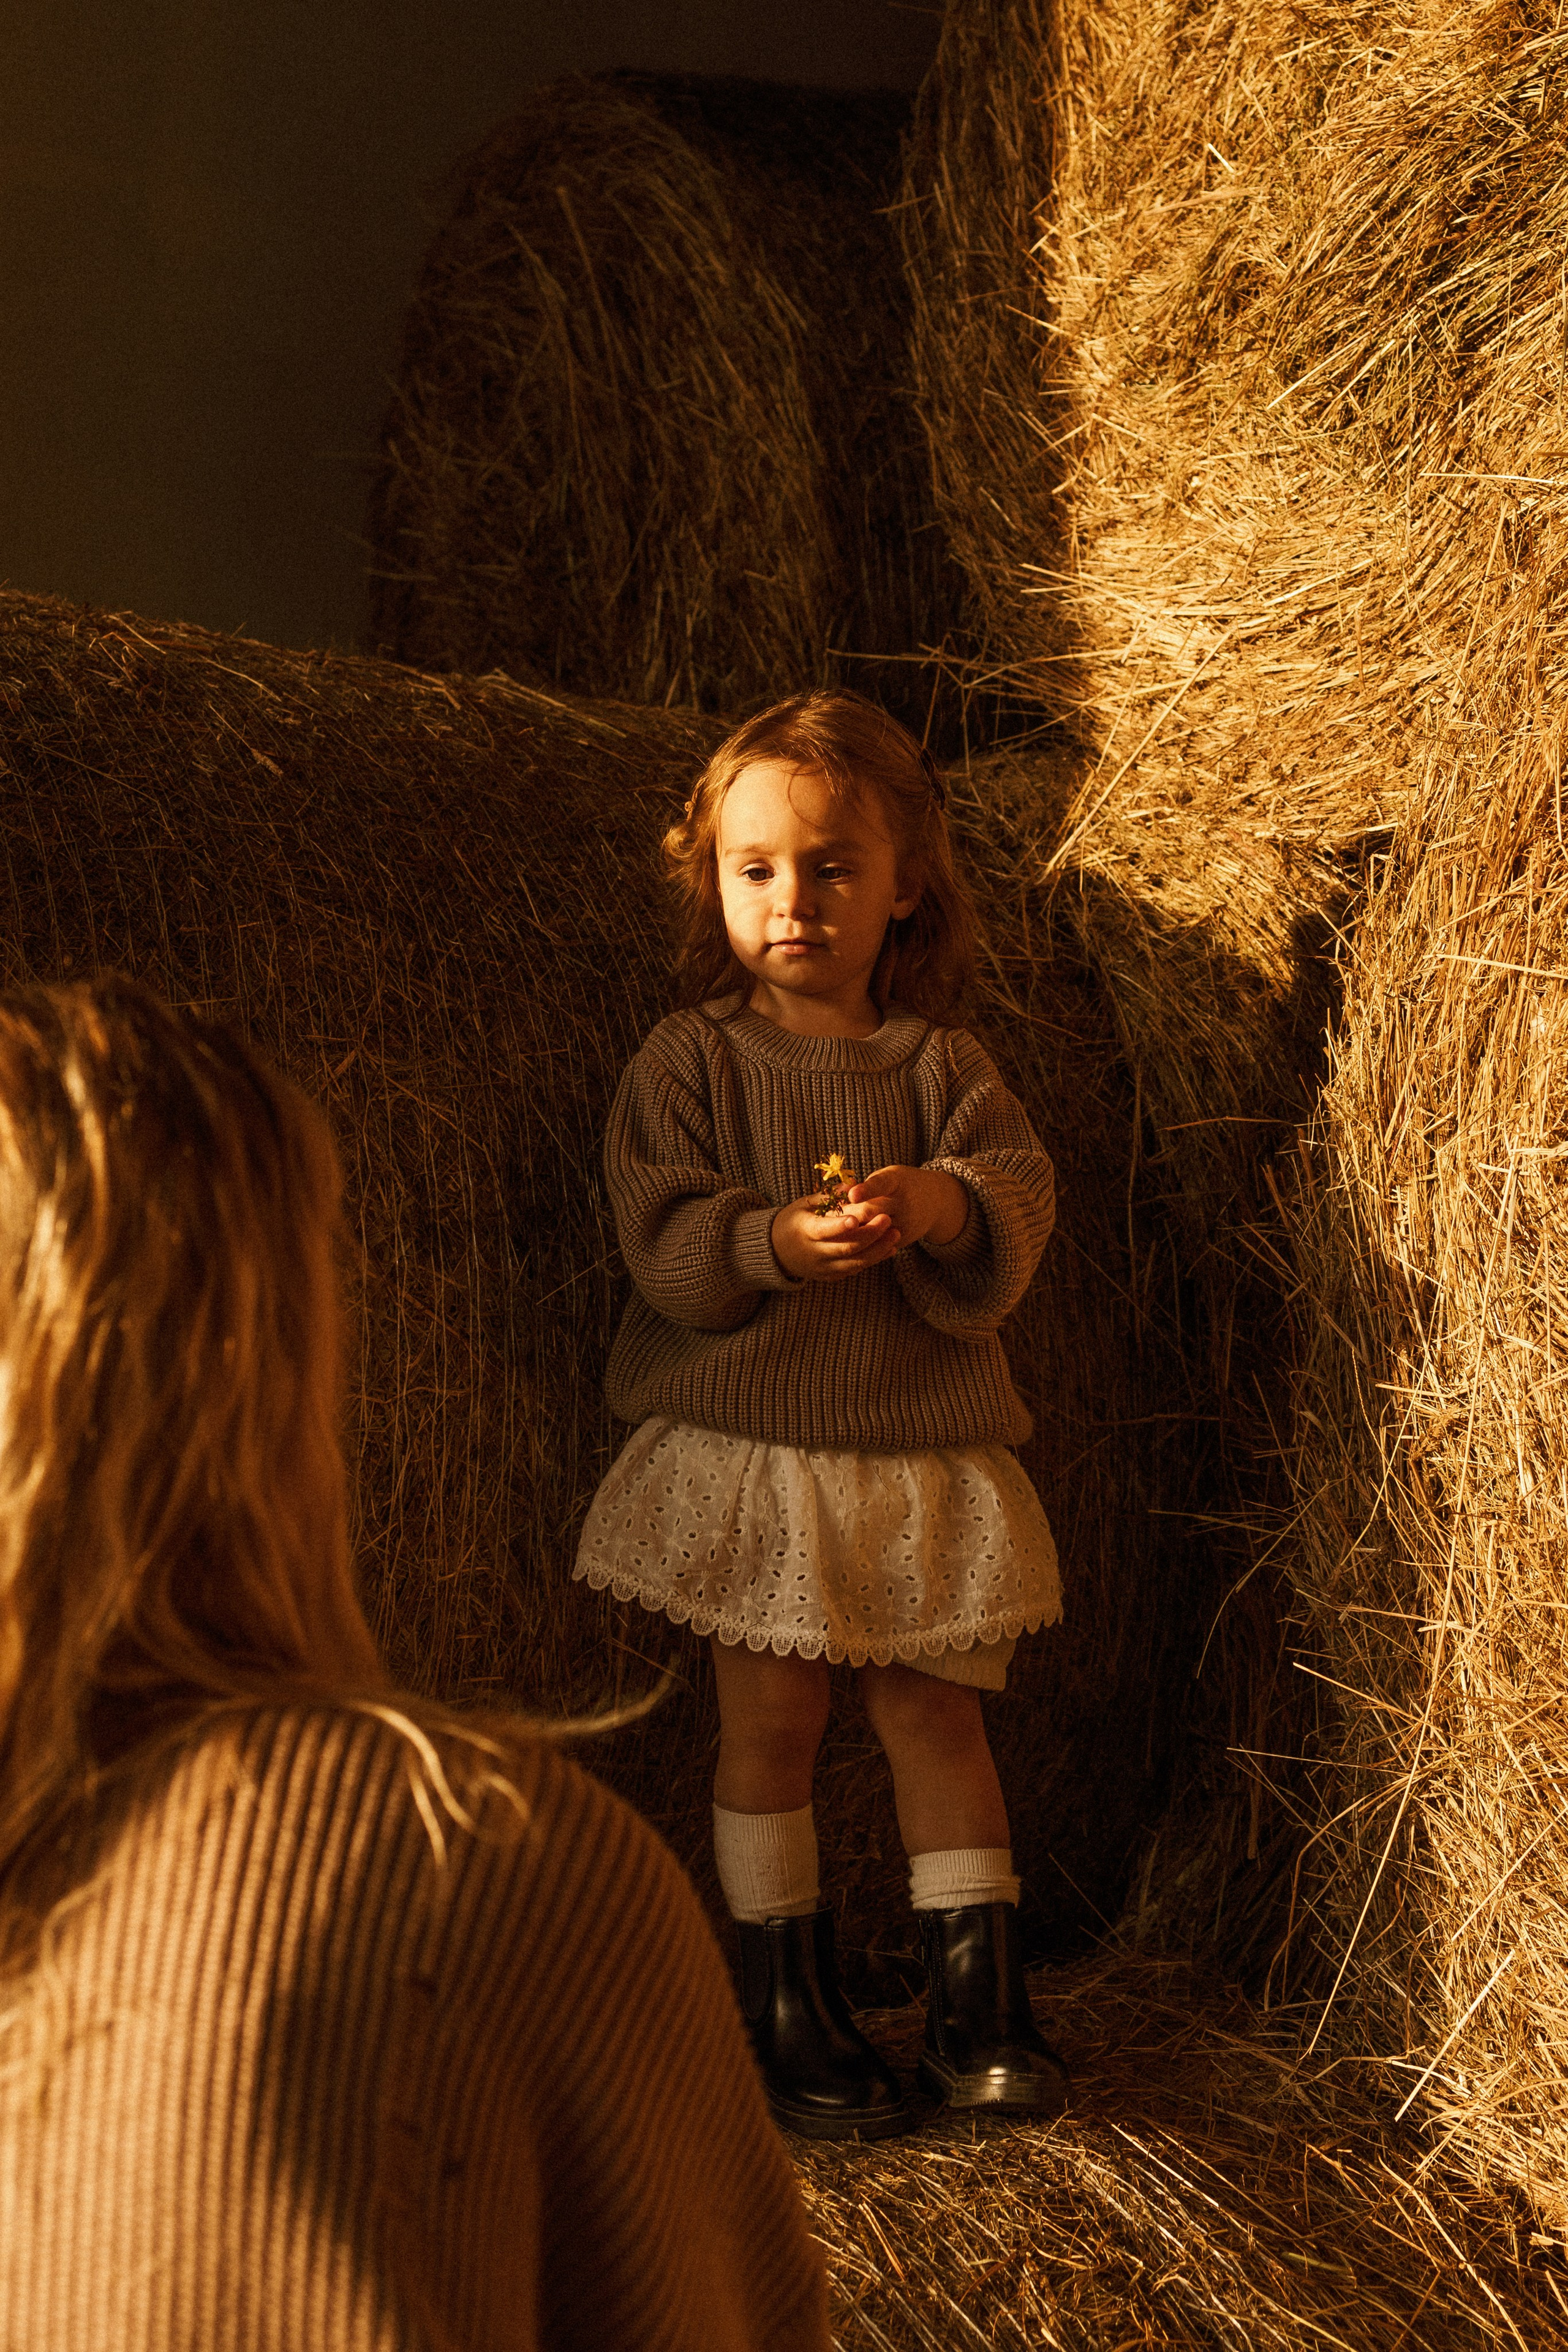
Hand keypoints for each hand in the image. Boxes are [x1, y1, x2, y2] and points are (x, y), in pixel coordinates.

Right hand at [770, 1188, 901, 1282]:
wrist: (777, 1251)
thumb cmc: (794, 1220)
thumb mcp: (804, 1204)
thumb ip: (828, 1196)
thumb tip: (852, 1184)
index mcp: (806, 1231)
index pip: (824, 1230)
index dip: (840, 1225)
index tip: (857, 1218)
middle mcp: (814, 1253)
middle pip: (846, 1247)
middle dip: (870, 1234)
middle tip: (888, 1219)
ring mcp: (823, 1268)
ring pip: (855, 1263)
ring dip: (878, 1249)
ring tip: (896, 1233)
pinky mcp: (831, 1276)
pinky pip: (855, 1270)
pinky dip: (873, 1259)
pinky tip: (889, 1248)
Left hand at [845, 1164, 968, 1249]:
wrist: (936, 1202)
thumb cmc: (902, 1185)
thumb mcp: (890, 1176)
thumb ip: (868, 1185)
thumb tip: (841, 1200)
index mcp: (898, 1181)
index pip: (882, 1184)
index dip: (867, 1190)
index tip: (852, 1194)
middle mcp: (905, 1203)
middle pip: (869, 1211)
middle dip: (847, 1214)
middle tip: (828, 1214)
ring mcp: (905, 1224)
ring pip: (871, 1230)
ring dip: (850, 1230)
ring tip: (837, 1227)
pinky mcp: (902, 1240)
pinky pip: (876, 1243)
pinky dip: (861, 1241)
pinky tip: (849, 1238)